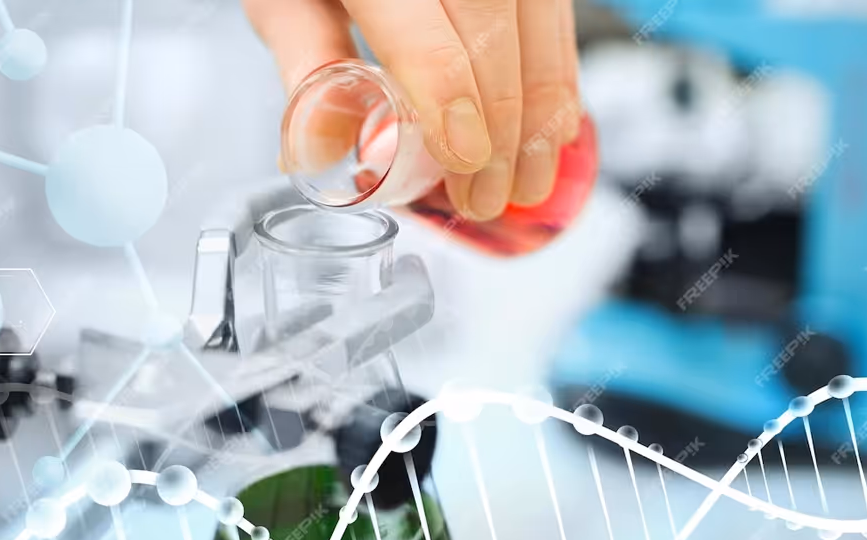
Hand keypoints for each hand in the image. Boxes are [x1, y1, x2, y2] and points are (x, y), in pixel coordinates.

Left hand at [245, 0, 581, 220]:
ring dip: (543, 109)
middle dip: (503, 124)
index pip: (423, 28)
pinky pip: (556, 13)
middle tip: (489, 194)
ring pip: (540, 19)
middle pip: (493, 25)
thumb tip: (320, 150)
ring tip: (526, 180)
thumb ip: (306, 60)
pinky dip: (559, 72)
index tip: (465, 159)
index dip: (450, 96)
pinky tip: (554, 127)